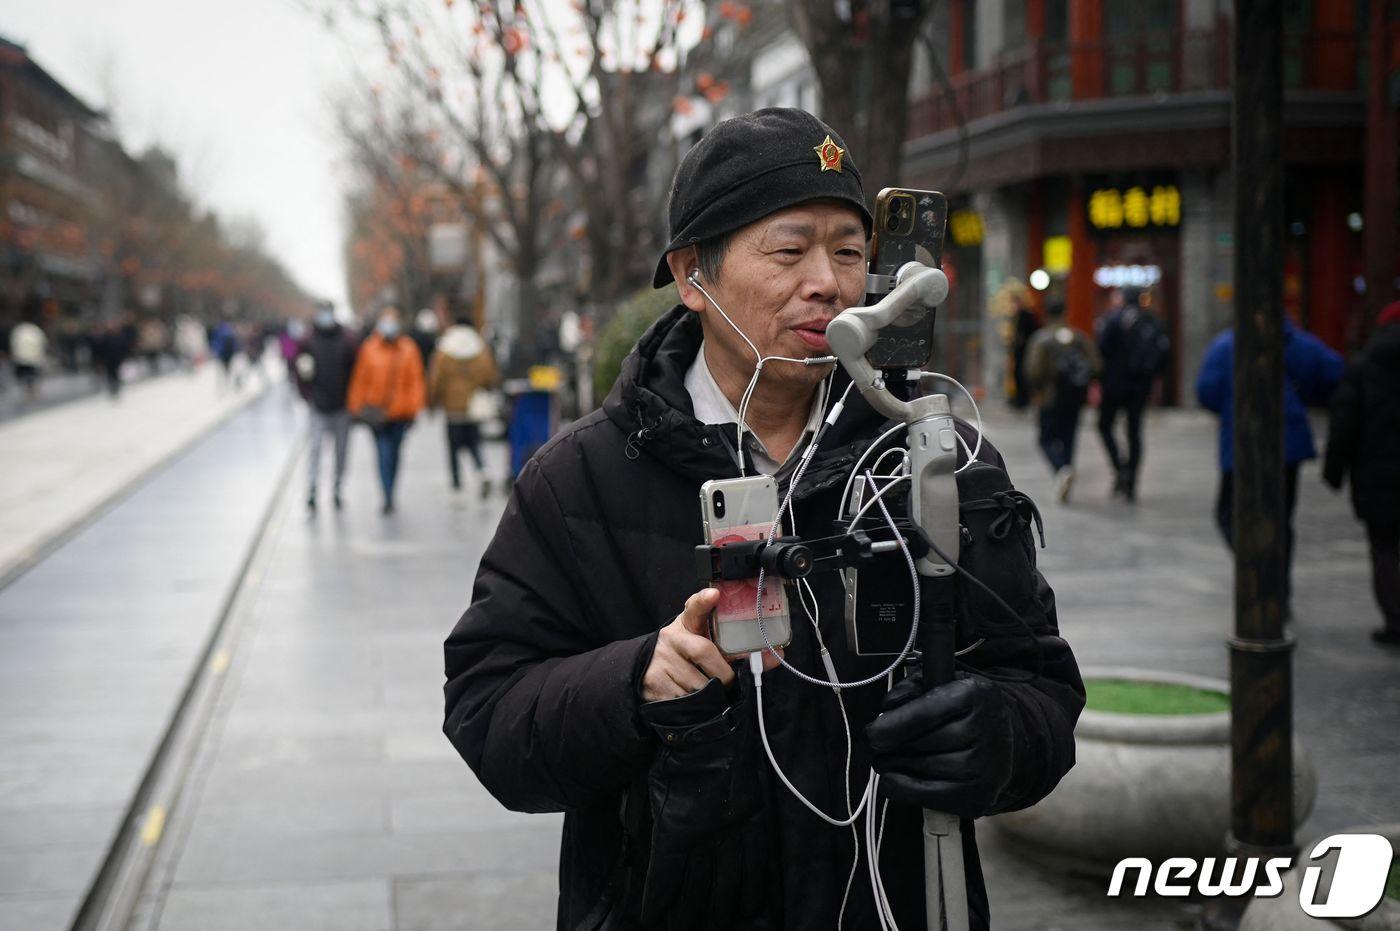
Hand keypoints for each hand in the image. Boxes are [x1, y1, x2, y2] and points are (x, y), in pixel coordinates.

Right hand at [641, 588, 781, 701]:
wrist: (650, 671)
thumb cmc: (687, 656)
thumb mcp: (707, 646)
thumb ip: (738, 649)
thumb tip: (777, 656)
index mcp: (687, 624)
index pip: (694, 607)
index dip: (704, 600)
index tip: (714, 595)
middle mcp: (671, 638)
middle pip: (704, 652)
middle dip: (723, 673)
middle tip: (728, 682)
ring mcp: (661, 659)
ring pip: (695, 682)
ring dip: (709, 694)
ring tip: (710, 694)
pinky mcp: (654, 681)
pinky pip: (683, 698)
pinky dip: (695, 705)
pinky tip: (694, 702)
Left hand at [865, 673, 1013, 817]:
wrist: (1000, 739)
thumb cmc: (960, 710)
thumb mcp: (939, 683)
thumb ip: (909, 690)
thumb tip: (885, 711)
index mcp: (972, 695)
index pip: (923, 713)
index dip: (890, 726)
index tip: (871, 734)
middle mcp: (983, 730)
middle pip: (920, 745)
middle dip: (889, 748)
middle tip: (878, 748)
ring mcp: (984, 767)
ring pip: (922, 771)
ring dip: (894, 768)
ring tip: (888, 760)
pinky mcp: (978, 797)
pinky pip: (928, 798)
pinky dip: (902, 790)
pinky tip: (894, 779)